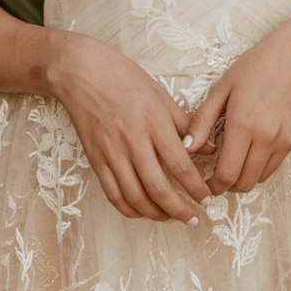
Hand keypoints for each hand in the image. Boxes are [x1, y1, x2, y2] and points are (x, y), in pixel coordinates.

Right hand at [49, 34, 211, 222]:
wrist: (81, 73)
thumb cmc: (123, 77)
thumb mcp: (160, 93)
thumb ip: (185, 123)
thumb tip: (209, 148)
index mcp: (153, 122)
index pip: (180, 165)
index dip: (196, 187)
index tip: (207, 198)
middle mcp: (133, 141)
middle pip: (159, 188)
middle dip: (180, 210)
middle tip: (193, 218)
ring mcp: (112, 153)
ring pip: (136, 197)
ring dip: (156, 214)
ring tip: (171, 217)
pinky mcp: (96, 160)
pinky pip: (114, 194)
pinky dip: (130, 210)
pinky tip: (143, 212)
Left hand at [183, 24, 290, 195]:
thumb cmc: (258, 65)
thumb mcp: (223, 87)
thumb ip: (202, 120)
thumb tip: (187, 147)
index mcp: (244, 124)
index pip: (227, 174)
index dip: (213, 186)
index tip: (206, 184)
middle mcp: (267, 138)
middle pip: (245, 183)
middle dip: (229, 185)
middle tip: (218, 175)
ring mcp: (285, 141)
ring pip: (261, 177)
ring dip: (246, 175)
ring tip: (236, 159)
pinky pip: (276, 162)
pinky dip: (263, 162)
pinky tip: (256, 143)